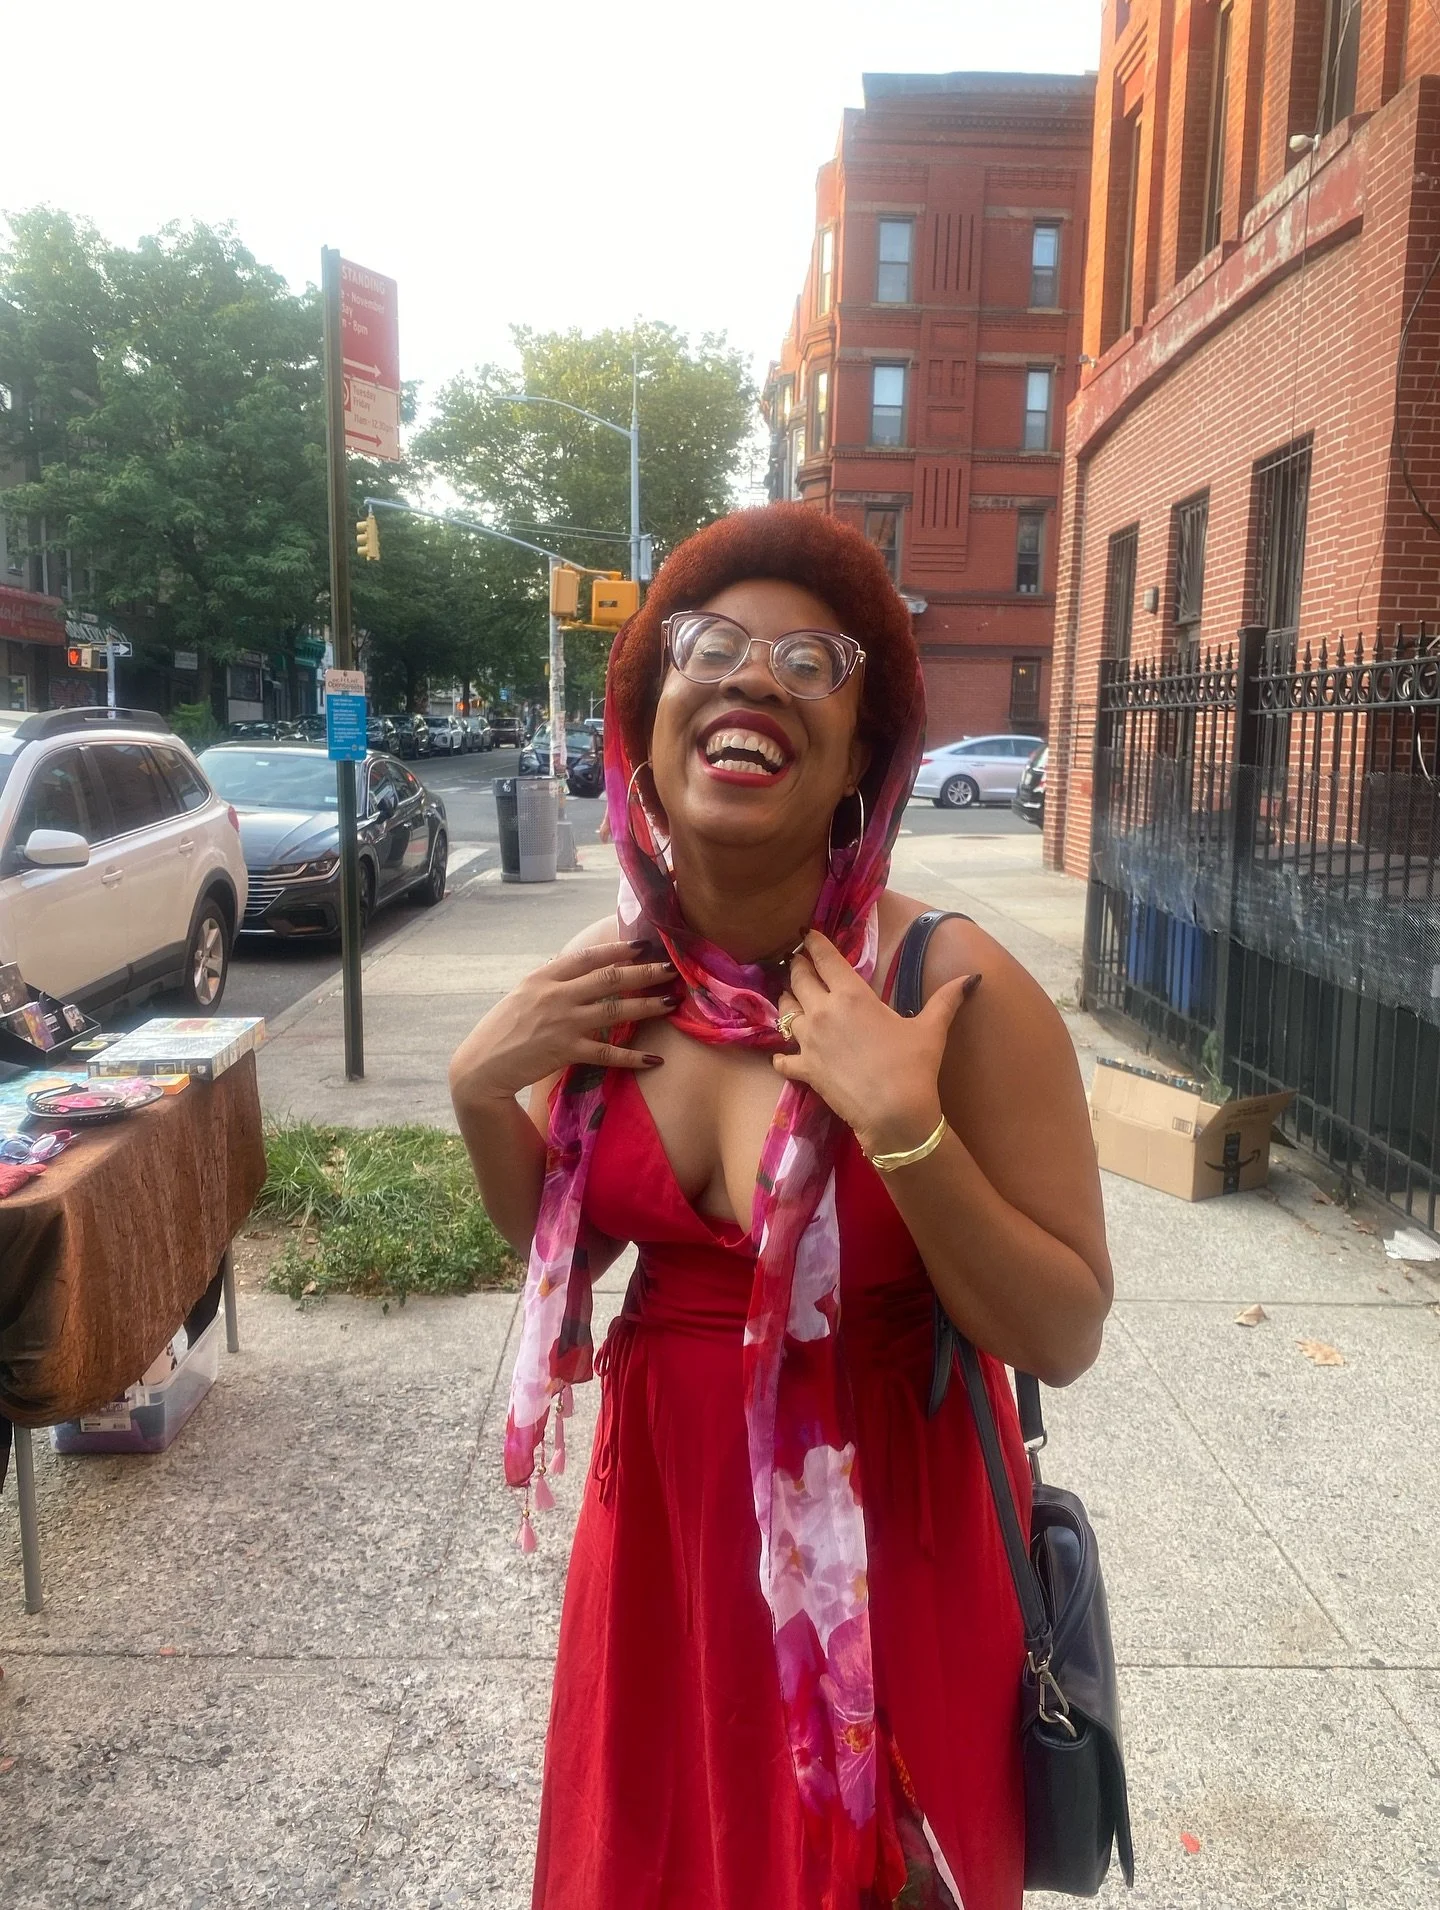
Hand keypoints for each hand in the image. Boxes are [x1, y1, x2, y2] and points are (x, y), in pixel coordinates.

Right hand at [449, 941, 677, 1108]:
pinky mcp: (566, 1051)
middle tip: (670, 969)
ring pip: (614, 1010)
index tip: (643, 945)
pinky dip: (633, 1057)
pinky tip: (655, 1059)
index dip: (617, 949)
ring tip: (670, 1002)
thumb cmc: (502, 1029)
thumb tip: (579, 969)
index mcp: (544, 977)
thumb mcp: (523, 994)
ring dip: (646, 1006)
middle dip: (643, 973)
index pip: (587, 957)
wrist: (482, 1065)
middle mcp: (556, 995)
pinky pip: (608, 1053)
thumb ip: (551, 981)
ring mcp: (562, 1023)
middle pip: (608, 979)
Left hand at [773, 930, 979, 1156]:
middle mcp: (823, 1011)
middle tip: (796, 961)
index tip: (806, 934)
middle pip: (798, 979)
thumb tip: (973, 978)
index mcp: (851, 995)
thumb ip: (947, 998)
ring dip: (786, 1002)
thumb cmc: (912, 1066)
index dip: (813, 942)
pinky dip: (781, 1056)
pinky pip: (782, 1058)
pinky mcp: (804, 1070)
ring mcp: (808, 1041)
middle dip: (797, 967)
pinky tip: (783, 1056)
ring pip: (784, 1012)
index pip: (825, 958)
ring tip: (790, 999)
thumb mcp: (931, 1028)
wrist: (894, 1113)